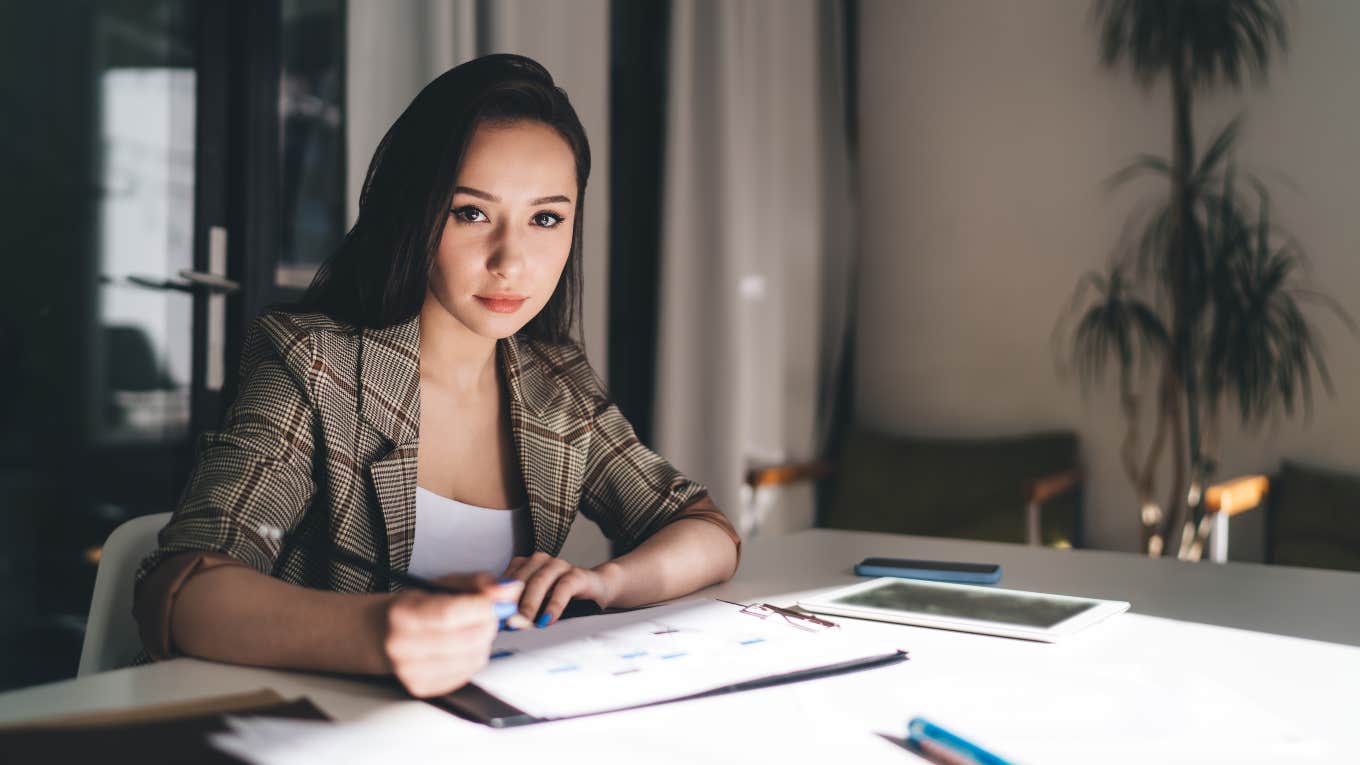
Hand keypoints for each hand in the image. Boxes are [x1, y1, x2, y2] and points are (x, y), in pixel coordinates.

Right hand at [378, 573, 521, 696]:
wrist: (381, 634)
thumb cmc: (416, 606)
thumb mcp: (442, 584)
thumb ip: (478, 583)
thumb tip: (510, 590)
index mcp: (403, 613)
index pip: (450, 613)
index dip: (482, 607)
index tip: (499, 601)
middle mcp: (403, 646)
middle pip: (467, 639)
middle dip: (489, 624)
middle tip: (489, 614)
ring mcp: (411, 671)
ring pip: (472, 659)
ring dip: (484, 642)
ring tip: (473, 629)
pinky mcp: (422, 688)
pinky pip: (467, 674)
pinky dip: (473, 658)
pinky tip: (464, 647)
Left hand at [501, 553, 619, 627]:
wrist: (595, 589)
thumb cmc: (559, 599)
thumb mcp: (535, 603)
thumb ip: (517, 608)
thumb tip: (496, 625)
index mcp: (523, 565)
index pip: (504, 581)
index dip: (496, 599)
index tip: (488, 619)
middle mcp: (538, 561)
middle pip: (518, 580)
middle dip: (510, 604)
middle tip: (503, 623)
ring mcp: (557, 565)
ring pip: (539, 581)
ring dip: (529, 604)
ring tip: (523, 623)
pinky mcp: (576, 574)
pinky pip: (563, 587)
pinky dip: (554, 605)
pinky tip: (547, 619)